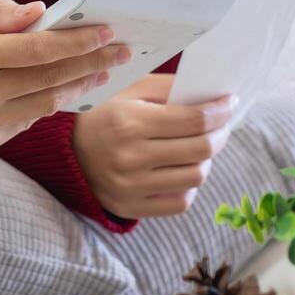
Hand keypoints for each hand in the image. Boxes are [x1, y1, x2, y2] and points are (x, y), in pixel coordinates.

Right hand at [0, 2, 131, 153]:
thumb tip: (41, 11)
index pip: (39, 49)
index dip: (77, 41)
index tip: (106, 32)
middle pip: (51, 78)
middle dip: (91, 62)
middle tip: (120, 51)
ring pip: (47, 104)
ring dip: (79, 86)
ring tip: (101, 70)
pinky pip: (27, 121)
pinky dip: (49, 103)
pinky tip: (67, 88)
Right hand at [72, 73, 235, 218]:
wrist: (65, 149)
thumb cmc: (105, 111)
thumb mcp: (130, 88)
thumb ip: (169, 87)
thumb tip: (211, 94)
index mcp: (130, 123)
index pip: (194, 121)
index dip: (220, 111)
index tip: (229, 102)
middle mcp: (130, 158)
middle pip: (200, 150)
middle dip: (221, 133)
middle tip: (222, 124)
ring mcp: (130, 187)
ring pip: (195, 178)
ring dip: (207, 159)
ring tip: (202, 145)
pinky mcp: (130, 207)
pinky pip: (180, 202)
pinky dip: (190, 184)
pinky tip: (184, 168)